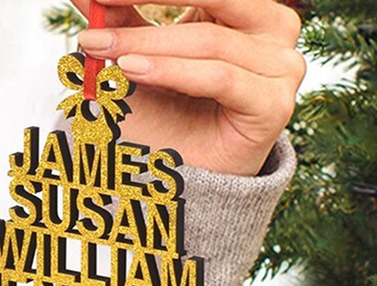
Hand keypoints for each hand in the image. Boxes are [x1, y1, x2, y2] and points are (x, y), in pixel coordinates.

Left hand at [71, 0, 305, 175]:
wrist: (191, 178)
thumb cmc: (171, 116)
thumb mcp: (141, 57)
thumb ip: (124, 21)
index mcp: (245, 10)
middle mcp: (273, 29)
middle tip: (95, 8)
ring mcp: (282, 67)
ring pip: (208, 42)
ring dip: (147, 44)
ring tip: (100, 50)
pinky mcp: (275, 104)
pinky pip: (220, 78)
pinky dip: (173, 72)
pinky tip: (133, 70)